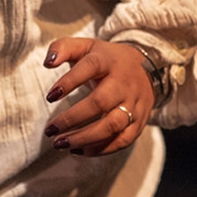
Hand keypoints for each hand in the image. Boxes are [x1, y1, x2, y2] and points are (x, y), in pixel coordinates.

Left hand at [41, 38, 153, 156]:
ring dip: (85, 138)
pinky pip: (123, 140)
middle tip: (50, 130)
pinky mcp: (140, 121)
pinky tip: (78, 150)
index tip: (50, 96)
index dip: (69, 82)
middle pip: (100, 102)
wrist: (149, 67)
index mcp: (107, 61)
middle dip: (73, 118)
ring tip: (60, 143)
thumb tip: (47, 63)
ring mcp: (133, 103)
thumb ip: (62, 48)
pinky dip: (101, 149)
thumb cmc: (106, 59)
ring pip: (113, 125)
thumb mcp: (86, 46)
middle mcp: (123, 83)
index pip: (89, 67)